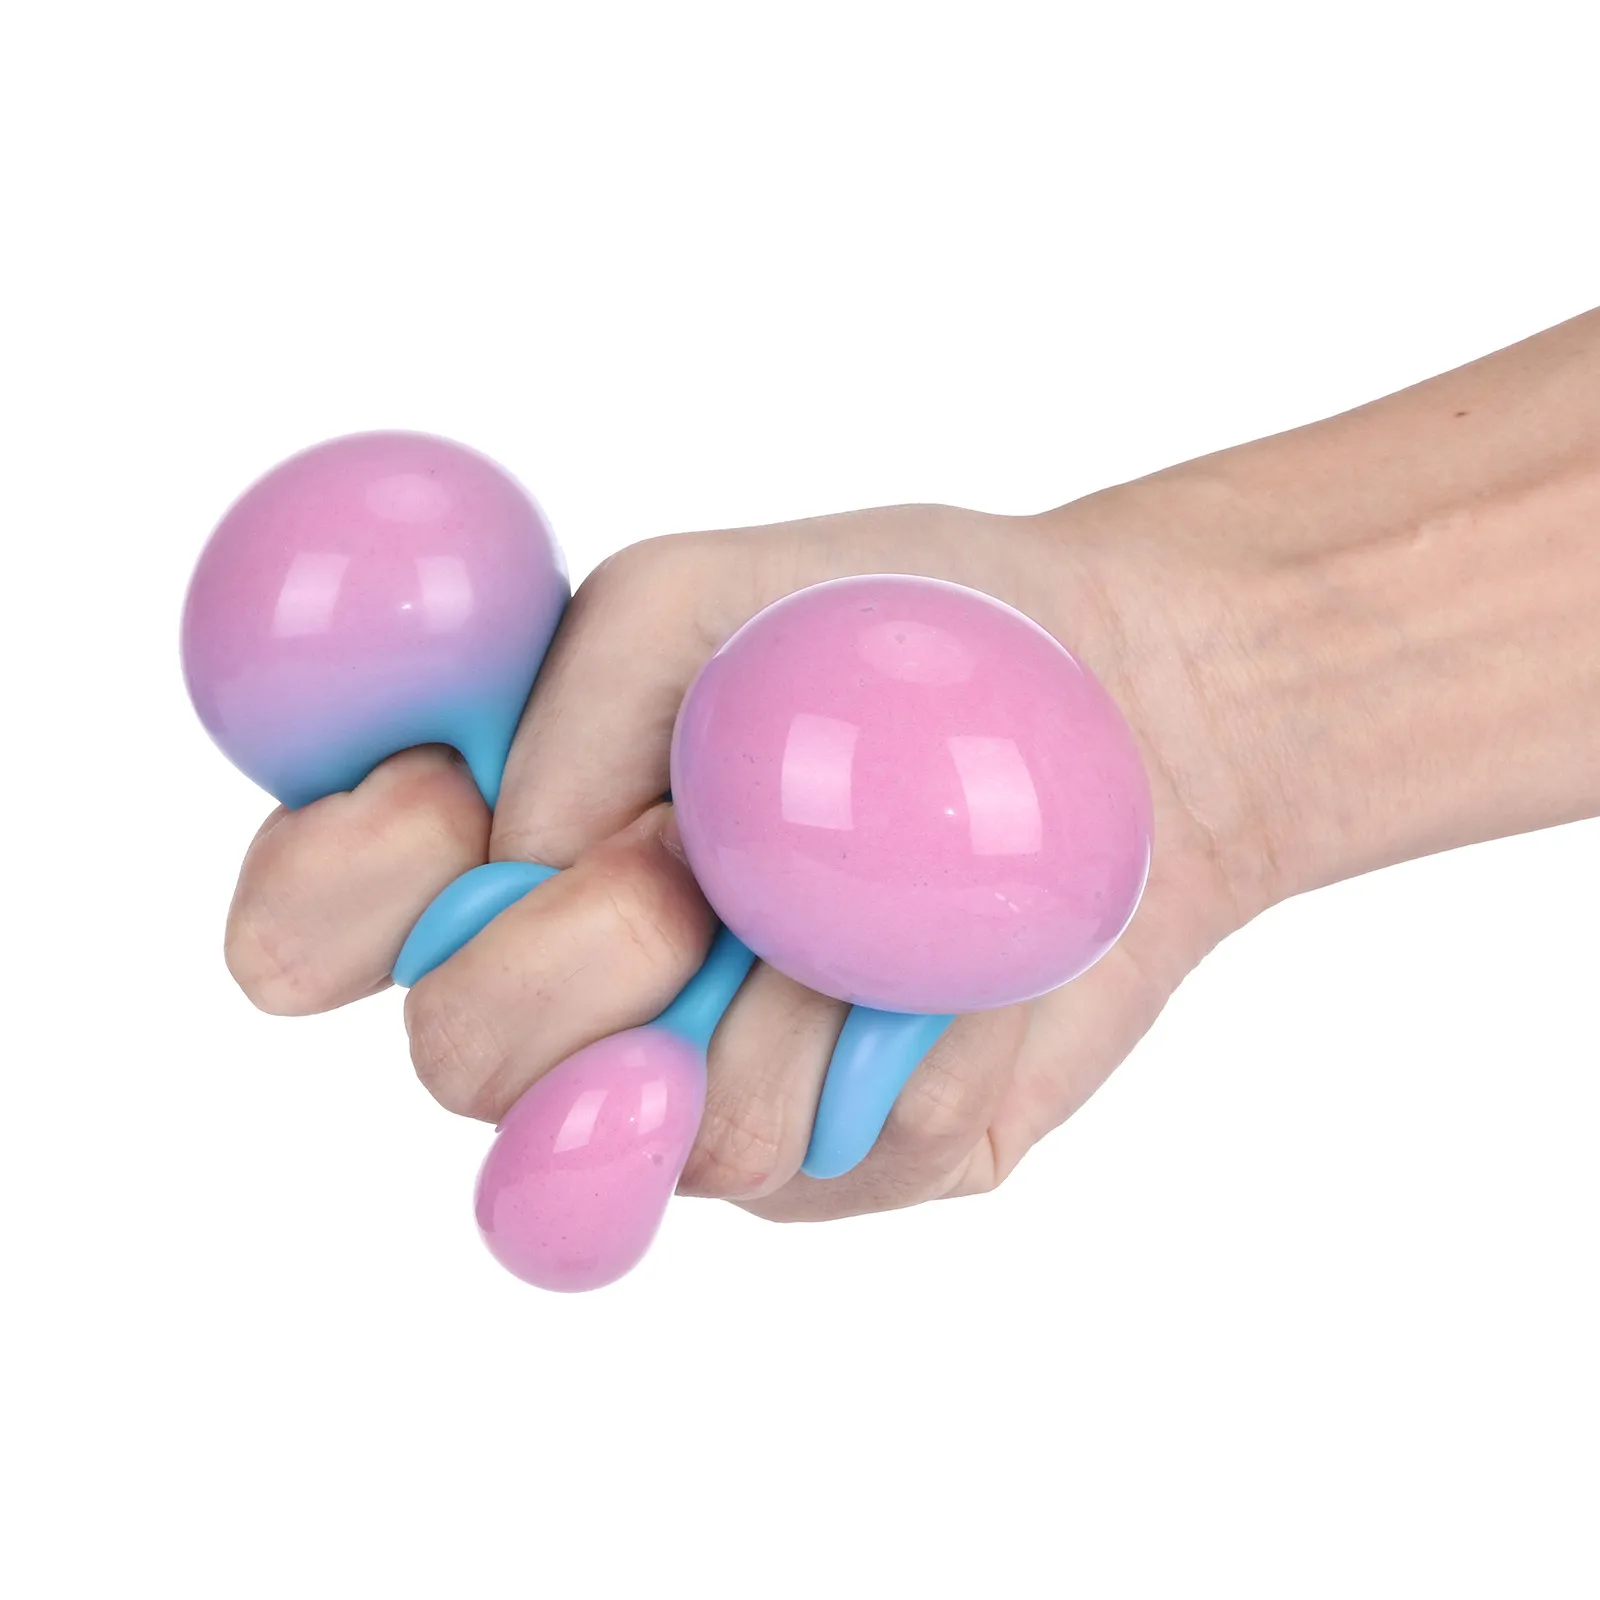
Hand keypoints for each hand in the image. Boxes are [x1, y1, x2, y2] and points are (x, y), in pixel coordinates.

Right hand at [225, 491, 1271, 1220]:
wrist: (1114, 713)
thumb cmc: (893, 634)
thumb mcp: (712, 596)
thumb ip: (574, 691)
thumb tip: (524, 851)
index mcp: (503, 851)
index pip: (308, 927)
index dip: (329, 893)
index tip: (439, 801)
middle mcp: (578, 996)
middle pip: (461, 1064)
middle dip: (573, 960)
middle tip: (686, 865)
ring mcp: (701, 1092)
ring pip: (667, 1138)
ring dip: (776, 985)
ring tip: (873, 884)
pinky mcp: (844, 1160)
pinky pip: (837, 1145)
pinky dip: (913, 1025)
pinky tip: (964, 955)